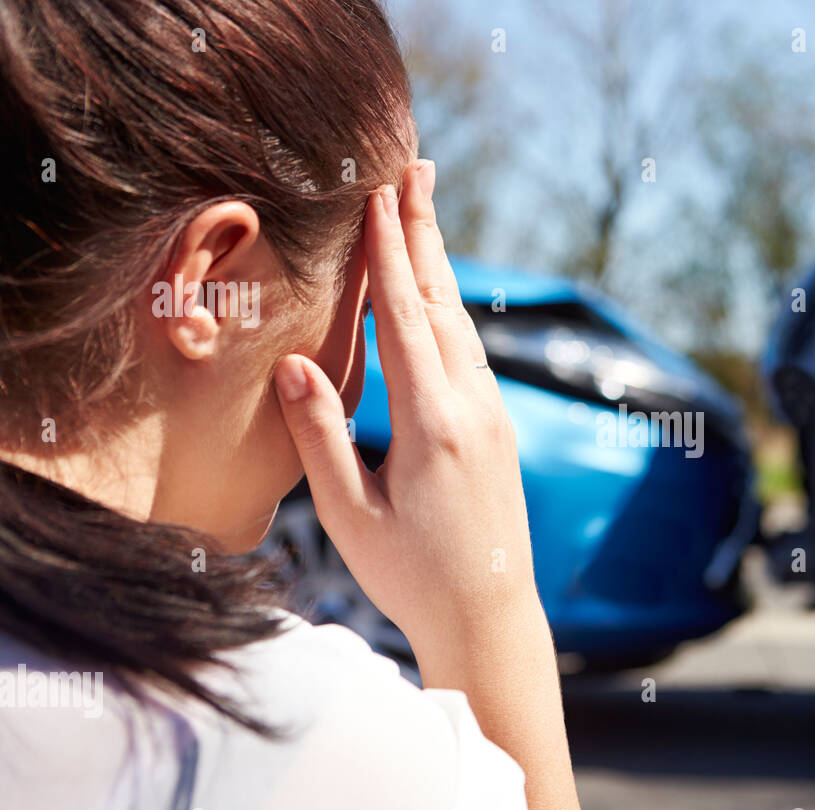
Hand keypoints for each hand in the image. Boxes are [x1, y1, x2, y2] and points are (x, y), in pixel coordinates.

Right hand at [273, 161, 540, 646]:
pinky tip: (438, 295)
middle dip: (423, 232)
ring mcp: (494, 417)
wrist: (491, 616)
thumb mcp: (349, 515)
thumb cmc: (411, 577)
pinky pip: (472, 354)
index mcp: (432, 426)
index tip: (377, 193)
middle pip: (443, 304)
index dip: (388, 252)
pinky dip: (449, 311)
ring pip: (462, 326)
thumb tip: (294, 361)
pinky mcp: (499, 430)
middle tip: (415, 167)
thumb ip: (321, 435)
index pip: (405, 319)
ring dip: (439, 265)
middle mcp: (473, 410)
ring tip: (423, 211)